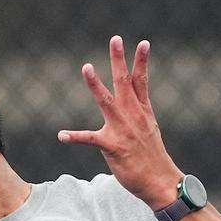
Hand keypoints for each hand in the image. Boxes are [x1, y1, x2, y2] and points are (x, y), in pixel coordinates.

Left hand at [57, 36, 183, 207]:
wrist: (159, 181)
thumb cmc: (153, 158)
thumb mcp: (149, 130)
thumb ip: (139, 115)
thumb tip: (134, 107)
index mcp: (142, 111)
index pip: (141, 81)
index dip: (142, 61)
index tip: (143, 43)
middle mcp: (133, 115)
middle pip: (124, 82)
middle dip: (119, 59)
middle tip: (115, 39)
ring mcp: (122, 129)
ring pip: (106, 101)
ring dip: (95, 84)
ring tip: (86, 67)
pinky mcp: (112, 146)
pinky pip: (89, 139)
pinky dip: (75, 137)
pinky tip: (62, 135)